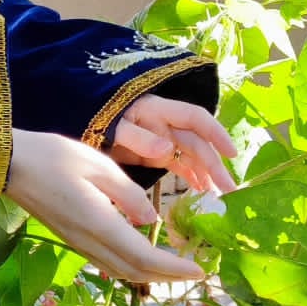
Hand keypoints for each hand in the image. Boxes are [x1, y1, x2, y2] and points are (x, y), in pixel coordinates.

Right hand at [6, 128, 204, 284]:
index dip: (174, 268)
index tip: (200, 269)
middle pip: (134, 271)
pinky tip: (141, 255)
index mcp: (100, 223)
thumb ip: (129, 194)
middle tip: (196, 273)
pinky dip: (131, 265)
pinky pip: (106, 261)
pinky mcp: (71, 238)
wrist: (9, 164)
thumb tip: (151, 219)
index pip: (145, 257)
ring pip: (120, 270)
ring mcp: (78, 243)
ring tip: (174, 268)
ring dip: (150, 274)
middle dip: (168, 276)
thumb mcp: (99, 165)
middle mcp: (89, 241)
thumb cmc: (54, 156)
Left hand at [107, 96, 236, 195]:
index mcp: (157, 110)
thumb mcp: (114, 128)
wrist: (75, 126)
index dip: (216, 133)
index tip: (231, 154)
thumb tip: (167, 149)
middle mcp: (164, 124)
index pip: (195, 118)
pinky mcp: (153, 154)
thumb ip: (137, 138)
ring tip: (217, 195)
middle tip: (228, 190)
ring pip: (191, 156)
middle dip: (214, 165)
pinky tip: (200, 190)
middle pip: (196, 143)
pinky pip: (178, 164)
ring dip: (205, 173)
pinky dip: (190, 176)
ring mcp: (160, 139)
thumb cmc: (94, 121)